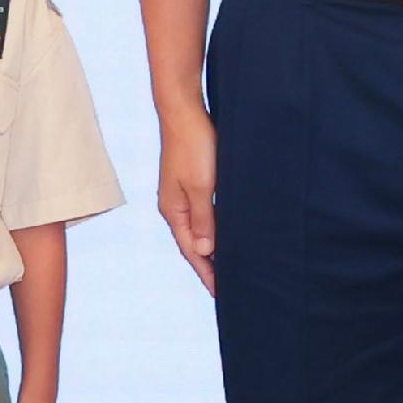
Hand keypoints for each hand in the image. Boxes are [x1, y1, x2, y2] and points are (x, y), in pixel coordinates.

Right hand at [156, 109, 217, 291]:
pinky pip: (204, 213)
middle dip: (209, 265)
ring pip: (200, 229)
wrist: (183, 109)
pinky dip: (214, 227)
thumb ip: (205, 218)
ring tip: (229, 266)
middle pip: (194, 244)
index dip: (207, 273)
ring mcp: (182, 194)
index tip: (221, 293)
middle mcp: (175, 206)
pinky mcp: (192, 181)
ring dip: (212, 247)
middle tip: (229, 287)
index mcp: (173, 211)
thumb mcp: (202, 185)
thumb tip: (206, 251)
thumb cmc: (193, 145)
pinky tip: (225, 232)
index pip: (192, 251)